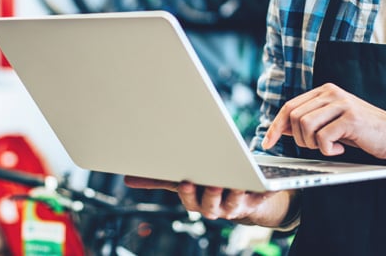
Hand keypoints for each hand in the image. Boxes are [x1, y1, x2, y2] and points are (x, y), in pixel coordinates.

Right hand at [124, 176, 283, 223]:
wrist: (243, 198)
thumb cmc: (207, 184)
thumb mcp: (183, 179)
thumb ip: (158, 180)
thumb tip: (126, 178)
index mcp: (195, 201)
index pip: (188, 198)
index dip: (187, 192)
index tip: (185, 181)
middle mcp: (214, 207)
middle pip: (209, 204)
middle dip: (209, 194)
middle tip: (211, 181)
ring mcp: (234, 206)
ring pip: (232, 203)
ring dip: (233, 193)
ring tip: (235, 180)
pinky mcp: (254, 201)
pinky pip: (258, 197)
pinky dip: (259, 189)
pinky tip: (258, 181)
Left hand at [262, 83, 385, 157]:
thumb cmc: (362, 131)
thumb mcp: (332, 123)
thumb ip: (309, 121)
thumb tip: (281, 128)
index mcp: (324, 91)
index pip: (290, 106)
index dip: (276, 126)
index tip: (267, 143)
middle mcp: (331, 92)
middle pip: (295, 116)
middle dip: (299, 139)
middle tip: (317, 147)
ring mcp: (341, 103)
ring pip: (306, 126)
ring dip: (314, 144)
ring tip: (330, 147)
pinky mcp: (350, 118)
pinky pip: (323, 137)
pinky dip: (328, 149)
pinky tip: (340, 149)